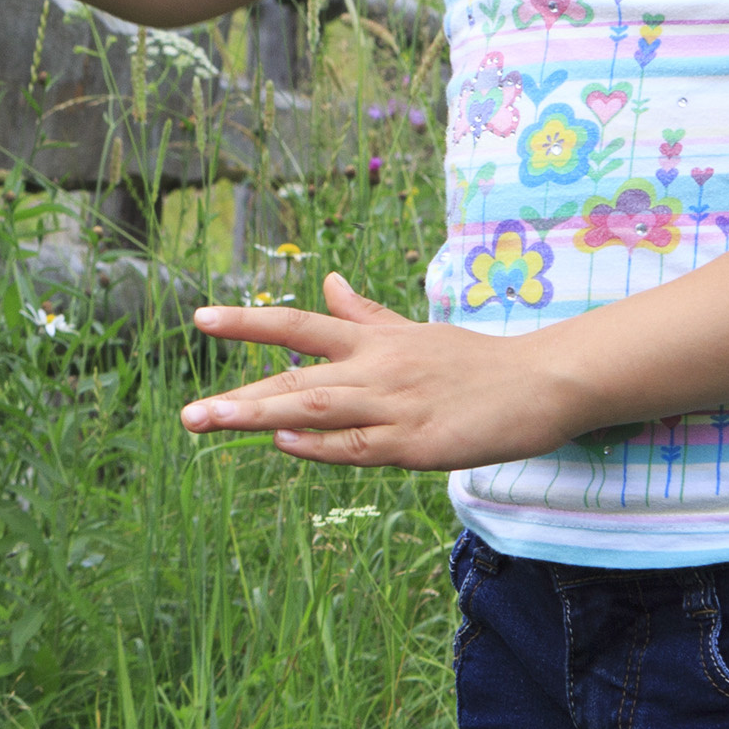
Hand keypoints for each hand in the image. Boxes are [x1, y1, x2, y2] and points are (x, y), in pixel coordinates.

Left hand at [182, 273, 589, 470]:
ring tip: (208, 422)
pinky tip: (281, 445)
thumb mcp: (414, 332)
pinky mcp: (416, 443)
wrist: (542, 383)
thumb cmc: (473, 361)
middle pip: (295, 377)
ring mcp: (394, 406)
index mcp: (374, 340)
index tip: (198, 318)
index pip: (299, 324)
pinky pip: (355, 446)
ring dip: (257, 416)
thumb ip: (366, 315)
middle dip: (239, 395)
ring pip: (314, 409)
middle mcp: (376, 367)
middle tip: (187, 413)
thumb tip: (328, 282)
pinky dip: (316, 446)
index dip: (248, 321)